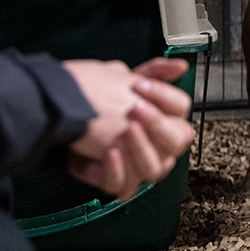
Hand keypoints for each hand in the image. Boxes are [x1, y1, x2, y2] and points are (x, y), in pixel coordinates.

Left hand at [62, 58, 194, 200]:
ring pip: (155, 168)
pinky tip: (108, 152)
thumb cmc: (101, 105)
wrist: (68, 121)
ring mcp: (142, 166)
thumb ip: (155, 72)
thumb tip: (181, 65)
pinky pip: (125, 184)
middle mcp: (160, 146)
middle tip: (136, 108)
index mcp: (167, 121)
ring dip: (141, 148)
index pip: (182, 108)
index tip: (140, 85)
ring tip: (124, 130)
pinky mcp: (120, 181)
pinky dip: (117, 169)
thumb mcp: (126, 82)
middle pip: (178, 140)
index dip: (164, 97)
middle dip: (157, 124)